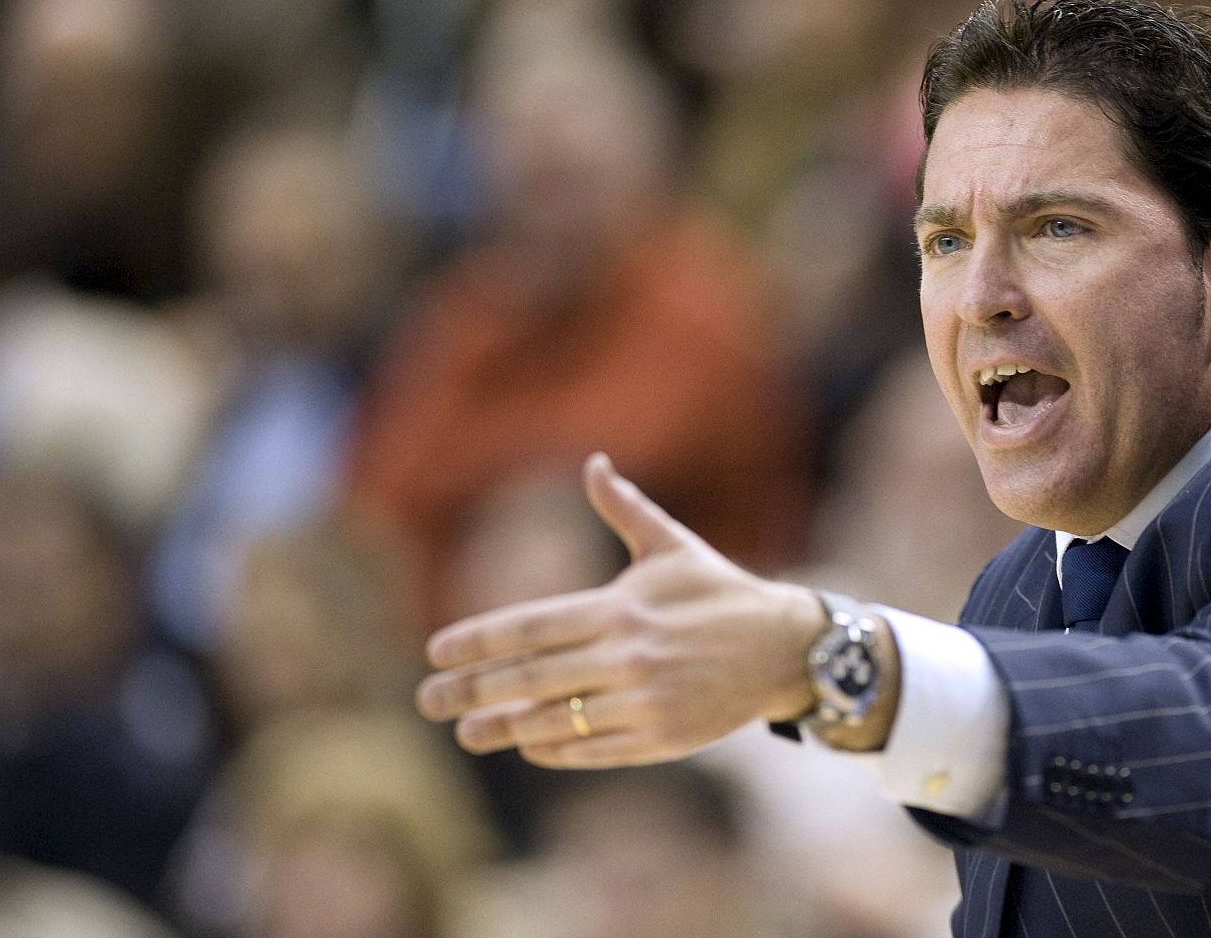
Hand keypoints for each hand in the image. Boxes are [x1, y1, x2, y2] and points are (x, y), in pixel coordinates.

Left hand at [416, 453, 828, 767]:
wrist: (783, 648)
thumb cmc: (719, 592)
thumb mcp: (673, 546)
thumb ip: (624, 509)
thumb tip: (594, 461)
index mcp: (620, 607)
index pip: (529, 627)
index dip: (477, 640)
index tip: (435, 652)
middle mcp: (626, 656)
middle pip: (528, 678)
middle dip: (470, 691)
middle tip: (427, 700)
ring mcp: (642, 702)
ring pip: (554, 720)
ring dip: (502, 727)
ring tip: (465, 732)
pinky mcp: (660, 738)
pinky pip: (591, 748)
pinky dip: (554, 748)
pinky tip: (526, 742)